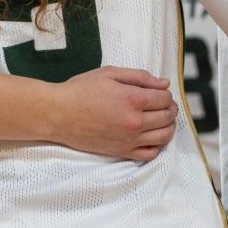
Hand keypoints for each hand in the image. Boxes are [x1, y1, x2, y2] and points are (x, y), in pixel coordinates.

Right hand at [54, 66, 175, 161]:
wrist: (58, 114)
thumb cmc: (80, 90)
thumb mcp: (108, 74)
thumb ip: (139, 77)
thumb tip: (164, 83)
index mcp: (133, 99)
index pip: (164, 99)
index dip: (165, 93)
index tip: (159, 92)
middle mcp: (135, 122)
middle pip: (167, 117)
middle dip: (169, 108)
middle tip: (163, 104)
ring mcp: (129, 139)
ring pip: (164, 136)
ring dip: (168, 126)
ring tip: (161, 120)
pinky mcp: (122, 152)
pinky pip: (150, 153)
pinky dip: (157, 145)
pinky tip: (151, 137)